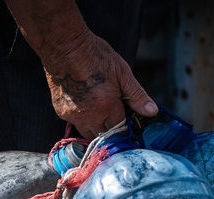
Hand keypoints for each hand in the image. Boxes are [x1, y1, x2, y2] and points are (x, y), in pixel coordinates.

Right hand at [44, 30, 158, 138]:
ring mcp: (73, 116)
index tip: (127, 119)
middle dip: (111, 129)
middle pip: (104, 136)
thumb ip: (136, 95)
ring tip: (101, 112)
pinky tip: (86, 105)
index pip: (120, 130)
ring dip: (96, 128)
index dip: (125, 127)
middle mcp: (89, 116)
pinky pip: (75, 124)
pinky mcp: (61, 112)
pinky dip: (82, 120)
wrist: (64, 47)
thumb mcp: (122, 72)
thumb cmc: (94, 55)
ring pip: (88, 133)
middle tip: (115, 115)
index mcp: (107, 107)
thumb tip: (151, 111)